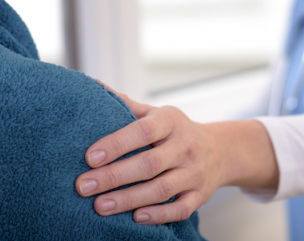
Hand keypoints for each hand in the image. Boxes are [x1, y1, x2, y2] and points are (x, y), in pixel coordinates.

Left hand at [75, 85, 277, 224]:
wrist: (220, 150)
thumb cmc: (176, 131)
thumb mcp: (156, 113)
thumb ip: (126, 104)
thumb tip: (93, 87)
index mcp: (171, 121)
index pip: (142, 131)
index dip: (116, 144)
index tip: (89, 157)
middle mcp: (185, 146)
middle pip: (148, 164)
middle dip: (113, 177)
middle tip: (83, 186)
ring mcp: (195, 173)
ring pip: (161, 189)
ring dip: (129, 199)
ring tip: (100, 206)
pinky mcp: (200, 196)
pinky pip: (179, 209)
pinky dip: (158, 215)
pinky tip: (136, 217)